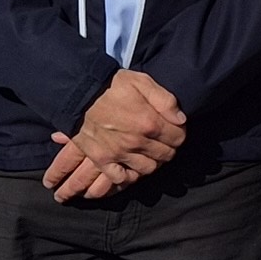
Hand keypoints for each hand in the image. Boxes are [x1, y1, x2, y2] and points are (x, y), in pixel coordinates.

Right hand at [43, 67, 184, 199]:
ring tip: (149, 152)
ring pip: (148, 168)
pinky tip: (132, 167)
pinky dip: (129, 176)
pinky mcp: (103, 159)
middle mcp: (137, 142)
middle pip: (166, 155)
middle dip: (169, 147)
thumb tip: (181, 119)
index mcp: (149, 122)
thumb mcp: (142, 82)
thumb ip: (165, 100)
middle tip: (162, 140)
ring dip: (152, 161)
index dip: (179, 133)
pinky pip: (121, 178)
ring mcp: (119, 153)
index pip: (178, 138)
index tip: (174, 128)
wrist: (79, 93)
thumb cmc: (111, 86)